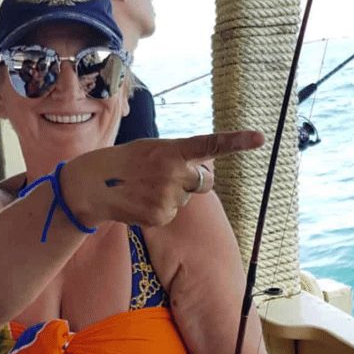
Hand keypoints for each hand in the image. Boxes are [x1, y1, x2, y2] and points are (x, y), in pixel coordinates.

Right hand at [63, 130, 264, 227]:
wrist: (92, 184)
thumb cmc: (126, 163)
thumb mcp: (153, 150)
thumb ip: (180, 157)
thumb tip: (204, 175)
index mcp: (172, 149)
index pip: (211, 145)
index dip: (237, 141)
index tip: (261, 138)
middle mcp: (173, 171)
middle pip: (205, 182)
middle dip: (196, 180)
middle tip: (168, 176)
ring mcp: (168, 196)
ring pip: (186, 199)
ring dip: (171, 195)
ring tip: (144, 188)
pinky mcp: (160, 216)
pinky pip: (172, 213)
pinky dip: (160, 209)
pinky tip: (140, 201)